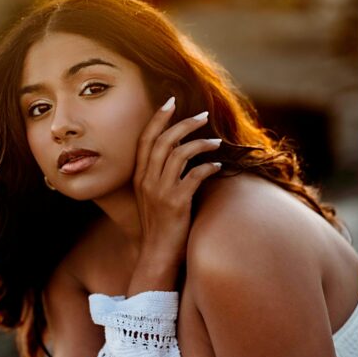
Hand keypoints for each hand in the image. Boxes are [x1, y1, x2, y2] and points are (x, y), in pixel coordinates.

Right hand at [132, 97, 221, 285]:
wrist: (156, 255)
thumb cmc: (159, 226)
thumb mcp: (153, 196)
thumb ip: (160, 175)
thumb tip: (179, 153)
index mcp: (139, 177)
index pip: (145, 139)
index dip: (158, 118)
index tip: (170, 101)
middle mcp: (147, 181)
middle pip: (163, 141)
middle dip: (183, 124)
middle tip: (202, 115)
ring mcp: (160, 192)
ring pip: (179, 154)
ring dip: (200, 143)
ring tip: (216, 142)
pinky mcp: (176, 204)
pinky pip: (194, 176)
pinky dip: (207, 167)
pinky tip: (217, 166)